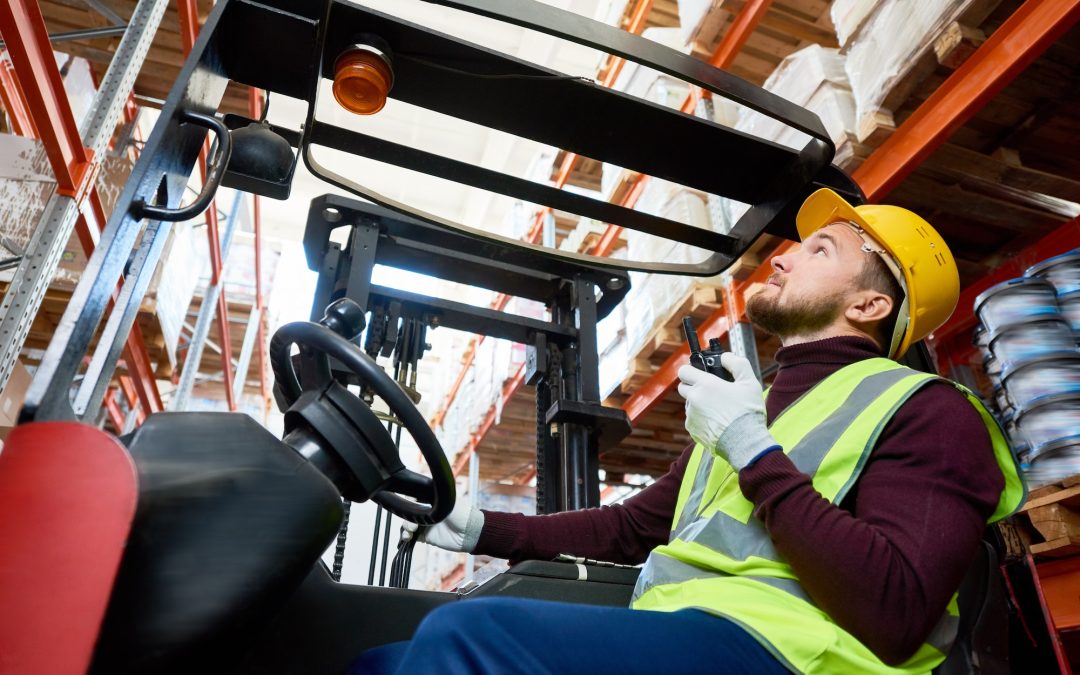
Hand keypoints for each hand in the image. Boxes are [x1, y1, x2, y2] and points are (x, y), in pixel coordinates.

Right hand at [402, 496, 483, 552]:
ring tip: (410, 531)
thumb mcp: (448, 501)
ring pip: (408, 524)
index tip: (407, 508)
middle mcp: (427, 511)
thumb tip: (418, 493)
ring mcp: (426, 524)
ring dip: (405, 527)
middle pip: (409, 513)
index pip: (413, 499)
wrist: (469, 533)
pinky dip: (407, 537)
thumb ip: (433, 497)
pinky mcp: (426, 536)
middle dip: (406, 518)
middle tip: (412, 524)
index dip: (408, 504)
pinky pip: (412, 536)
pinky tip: (408, 537)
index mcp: (431, 500)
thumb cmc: (462, 514)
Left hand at [677, 353, 779, 469]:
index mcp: (705, 385)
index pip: (684, 371)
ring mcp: (691, 416)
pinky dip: (701, 419)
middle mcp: (694, 399)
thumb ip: (737, 363)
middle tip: (711, 391)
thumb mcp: (749, 382)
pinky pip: (692, 420)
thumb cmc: (748, 412)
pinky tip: (716, 422)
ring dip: (698, 404)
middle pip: (683, 387)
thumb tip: (725, 357)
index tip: (698, 373)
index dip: (690, 370)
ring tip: (718, 409)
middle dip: (694, 387)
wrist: (745, 443)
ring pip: (689, 404)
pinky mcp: (692, 430)